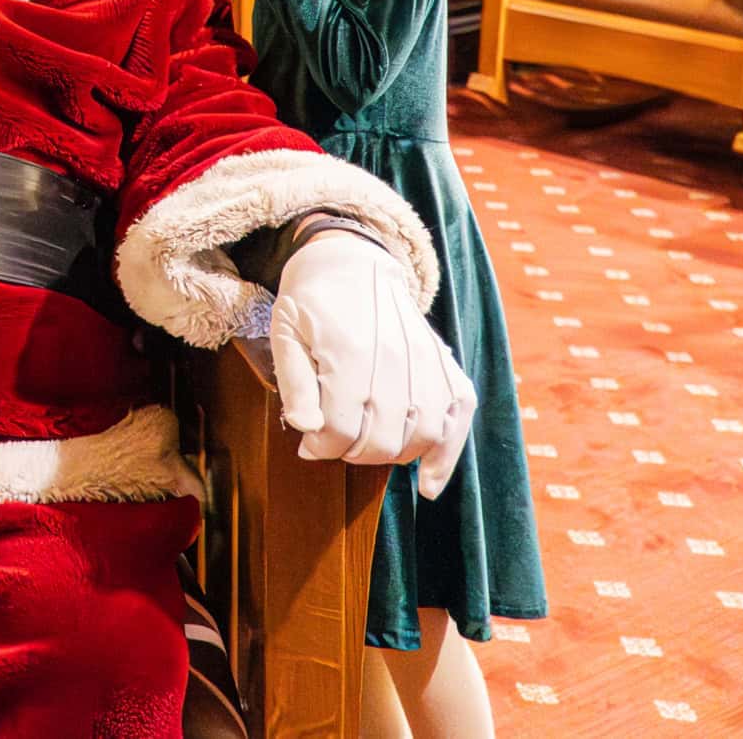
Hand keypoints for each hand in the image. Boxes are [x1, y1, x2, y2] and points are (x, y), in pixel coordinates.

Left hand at [268, 232, 475, 498]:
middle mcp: (394, 358)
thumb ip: (295, 384)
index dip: (320, 446)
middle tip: (335, 439)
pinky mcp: (446, 363)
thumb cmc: (311, 301)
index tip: (308, 442)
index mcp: (348, 351)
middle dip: (352, 453)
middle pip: (381, 441)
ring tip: (368, 443)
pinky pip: (457, 416)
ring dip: (392, 454)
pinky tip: (428, 482)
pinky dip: (446, 453)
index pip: (340, 428)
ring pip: (420, 437)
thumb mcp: (285, 335)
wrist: (352, 261)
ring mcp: (426, 361)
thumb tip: (307, 430)